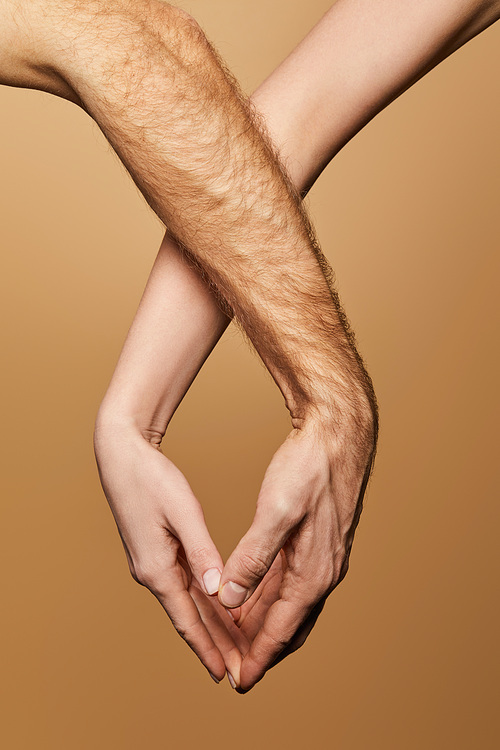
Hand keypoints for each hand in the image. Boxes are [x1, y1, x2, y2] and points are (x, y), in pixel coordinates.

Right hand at [94, 424, 246, 684]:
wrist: (122, 458)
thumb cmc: (152, 480)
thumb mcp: (183, 513)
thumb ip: (201, 551)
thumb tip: (217, 590)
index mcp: (157, 569)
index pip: (187, 620)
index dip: (207, 648)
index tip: (225, 674)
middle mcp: (152, 573)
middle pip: (188, 617)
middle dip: (214, 644)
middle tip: (238, 670)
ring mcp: (152, 564)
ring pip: (188, 603)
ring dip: (210, 625)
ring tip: (234, 647)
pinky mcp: (156, 552)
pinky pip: (184, 585)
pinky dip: (202, 601)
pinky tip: (218, 608)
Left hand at [218, 414, 374, 690]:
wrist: (338, 436)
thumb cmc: (309, 469)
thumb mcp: (276, 512)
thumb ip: (253, 558)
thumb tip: (228, 597)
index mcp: (314, 572)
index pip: (282, 630)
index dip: (257, 656)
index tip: (238, 680)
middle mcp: (323, 572)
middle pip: (288, 625)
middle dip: (260, 648)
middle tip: (233, 666)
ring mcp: (322, 558)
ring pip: (289, 605)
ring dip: (263, 623)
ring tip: (234, 637)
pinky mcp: (317, 543)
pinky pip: (291, 583)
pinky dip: (269, 597)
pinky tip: (250, 596)